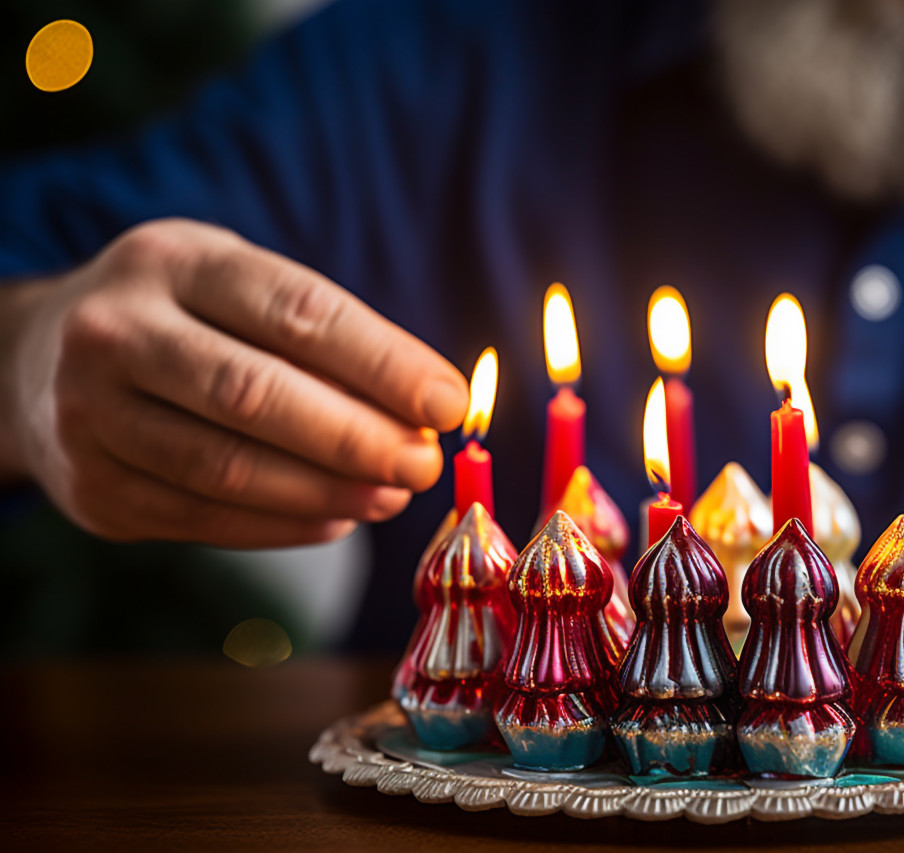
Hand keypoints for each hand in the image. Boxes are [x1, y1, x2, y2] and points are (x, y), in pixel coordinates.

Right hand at [0, 219, 468, 547]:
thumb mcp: (237, 288)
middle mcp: (115, 332)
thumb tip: (425, 411)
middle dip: (357, 438)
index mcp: (173, 263)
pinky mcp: (91, 489)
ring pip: (227, 469)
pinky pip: (204, 518)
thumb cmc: (181, 318)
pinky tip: (336, 518)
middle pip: (255, 395)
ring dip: (327, 491)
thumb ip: (321, 337)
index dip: (383, 362)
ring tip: (390, 497)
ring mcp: (89, 415)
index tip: (448, 402)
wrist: (37, 359)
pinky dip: (283, 524)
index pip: (296, 311)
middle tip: (423, 464)